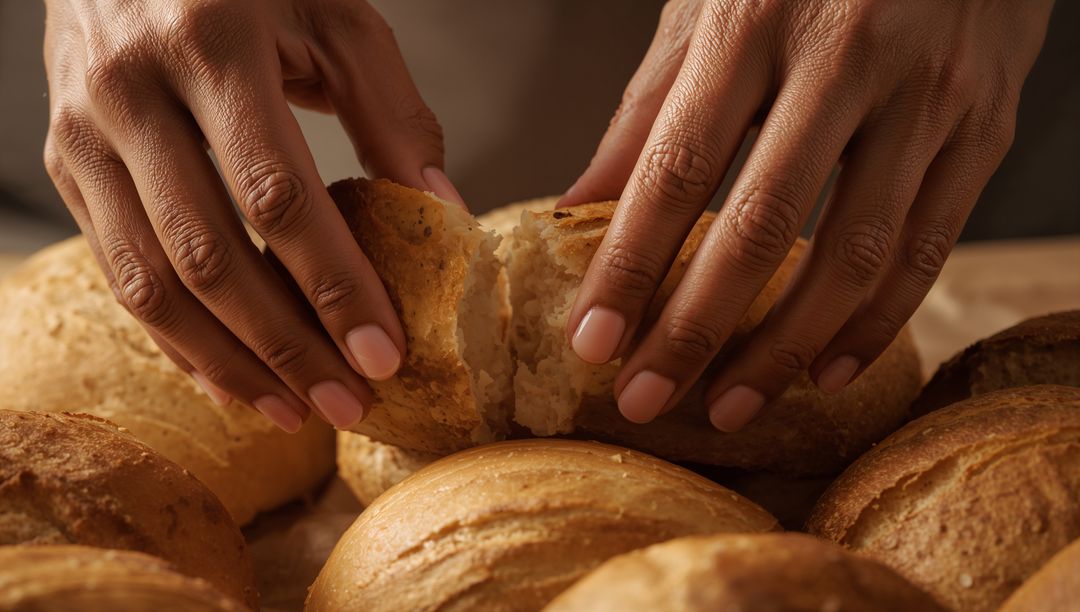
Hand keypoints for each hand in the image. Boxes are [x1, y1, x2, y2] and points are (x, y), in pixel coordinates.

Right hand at [43, 0, 461, 431]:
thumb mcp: (334, 17)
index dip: (333, 286)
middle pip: (209, 257)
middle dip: (286, 346)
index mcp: (213, 45)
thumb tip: (442, 213)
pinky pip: (119, 277)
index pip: (278, 195)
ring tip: (298, 411)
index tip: (383, 353)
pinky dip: (179, 341)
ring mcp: (85, 136)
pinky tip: (235, 379)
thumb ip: (392, 110)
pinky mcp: (66, 168)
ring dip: (231, 364)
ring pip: (151, 285)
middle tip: (348, 404)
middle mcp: (132, 92)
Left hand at [560, 0, 1052, 430]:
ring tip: (728, 406)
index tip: (592, 343)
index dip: (629, 267)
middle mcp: (844, 59)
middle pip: (760, 227)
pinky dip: (876, 324)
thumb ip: (647, 112)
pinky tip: (824, 371)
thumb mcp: (709, 12)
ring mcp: (924, 97)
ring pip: (853, 255)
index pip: (675, 169)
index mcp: (753, 22)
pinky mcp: (983, 128)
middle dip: (695, 330)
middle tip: (645, 398)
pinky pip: (928, 247)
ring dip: (783, 349)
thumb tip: (578, 208)